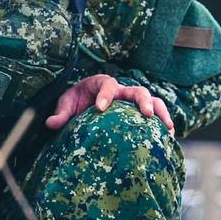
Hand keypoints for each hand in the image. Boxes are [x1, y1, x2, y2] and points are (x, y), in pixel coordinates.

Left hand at [45, 74, 174, 133]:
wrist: (84, 102)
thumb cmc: (75, 101)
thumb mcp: (66, 104)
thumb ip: (60, 114)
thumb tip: (50, 124)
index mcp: (101, 84)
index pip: (106, 85)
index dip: (104, 96)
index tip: (99, 109)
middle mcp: (120, 90)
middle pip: (136, 90)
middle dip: (143, 101)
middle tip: (148, 114)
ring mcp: (131, 100)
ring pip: (152, 101)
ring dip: (160, 112)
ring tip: (168, 128)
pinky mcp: (137, 111)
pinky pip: (154, 114)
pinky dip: (162, 122)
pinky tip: (170, 136)